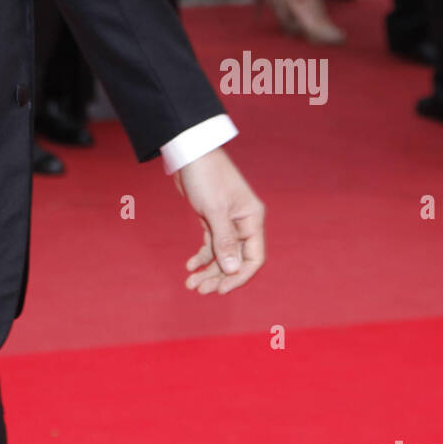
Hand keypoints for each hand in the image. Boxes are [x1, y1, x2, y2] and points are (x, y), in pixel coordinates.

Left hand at [173, 147, 265, 294]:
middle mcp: (244, 223)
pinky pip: (211, 245)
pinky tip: (190, 266)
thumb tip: (233, 271)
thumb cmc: (206, 176)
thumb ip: (225, 241)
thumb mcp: (214, 210)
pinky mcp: (213, 219)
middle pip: (236, 260)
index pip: (253, 258)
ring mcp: (228, 222)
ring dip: (208, 270)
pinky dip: (202, 256)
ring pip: (222, 255)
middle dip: (219, 276)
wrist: (189, 153)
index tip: (220, 289)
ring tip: (191, 283)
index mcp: (252, 219)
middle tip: (200, 290)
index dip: (239, 276)